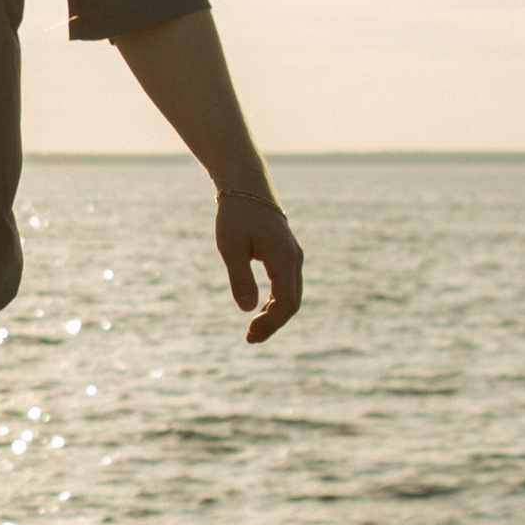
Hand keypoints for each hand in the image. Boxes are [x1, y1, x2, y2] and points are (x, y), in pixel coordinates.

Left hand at [216, 190, 302, 343]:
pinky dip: (276, 303)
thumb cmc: (235, 215)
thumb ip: (240, 277)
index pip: (286, 302)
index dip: (271, 323)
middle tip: (249, 338)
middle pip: (292, 303)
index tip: (250, 334)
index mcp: (284, 258)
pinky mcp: (286, 255)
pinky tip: (260, 311)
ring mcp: (293, 257)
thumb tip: (246, 309)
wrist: (246, 187)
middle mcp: (294, 259)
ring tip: (253, 330)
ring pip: (292, 295)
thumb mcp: (230, 247)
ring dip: (275, 315)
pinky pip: (287, 286)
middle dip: (273, 324)